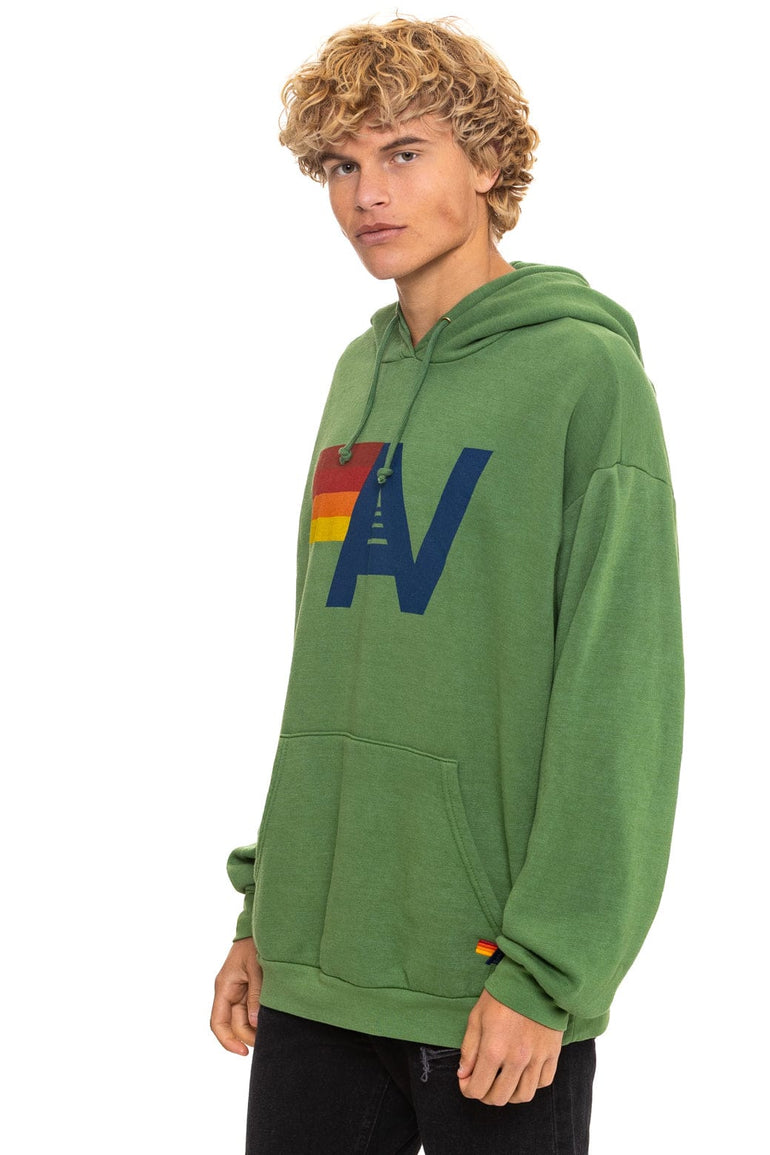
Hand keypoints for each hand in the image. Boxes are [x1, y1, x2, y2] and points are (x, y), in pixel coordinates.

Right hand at [210, 937, 262, 1055]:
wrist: (263, 926)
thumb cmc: (255, 943)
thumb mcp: (256, 968)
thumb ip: (256, 995)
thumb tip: (254, 1024)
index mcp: (224, 987)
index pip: (218, 1023)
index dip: (227, 1041)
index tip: (243, 1053)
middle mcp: (229, 992)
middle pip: (234, 1024)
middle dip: (248, 1036)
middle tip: (268, 1041)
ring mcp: (239, 990)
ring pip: (244, 1019)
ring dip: (255, 1027)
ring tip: (273, 1031)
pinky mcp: (249, 988)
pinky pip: (251, 1009)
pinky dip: (259, 1017)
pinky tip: (272, 1020)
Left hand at [457, 988, 562, 1104]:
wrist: (533, 978)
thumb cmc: (502, 995)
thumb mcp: (476, 1017)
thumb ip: (469, 1049)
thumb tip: (464, 1074)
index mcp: (493, 1050)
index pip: (477, 1088)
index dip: (467, 1089)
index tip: (466, 1081)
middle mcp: (516, 1059)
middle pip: (499, 1097)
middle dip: (486, 1095)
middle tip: (482, 1083)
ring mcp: (537, 1058)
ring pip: (523, 1095)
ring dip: (509, 1094)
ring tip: (503, 1082)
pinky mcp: (552, 1054)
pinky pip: (543, 1082)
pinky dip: (531, 1084)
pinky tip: (523, 1074)